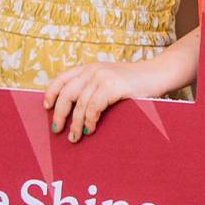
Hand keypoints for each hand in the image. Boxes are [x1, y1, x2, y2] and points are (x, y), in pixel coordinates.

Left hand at [41, 59, 179, 143]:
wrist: (158, 74)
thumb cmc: (134, 83)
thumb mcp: (109, 80)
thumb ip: (93, 88)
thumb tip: (74, 110)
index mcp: (89, 68)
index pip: (62, 79)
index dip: (51, 93)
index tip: (46, 107)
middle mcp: (93, 70)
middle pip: (67, 93)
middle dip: (59, 114)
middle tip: (56, 130)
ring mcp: (103, 77)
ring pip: (80, 104)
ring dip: (75, 123)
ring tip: (74, 137)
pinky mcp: (113, 86)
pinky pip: (94, 107)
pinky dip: (89, 120)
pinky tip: (90, 129)